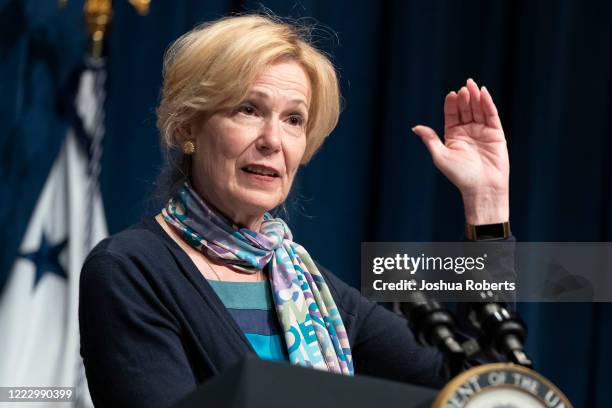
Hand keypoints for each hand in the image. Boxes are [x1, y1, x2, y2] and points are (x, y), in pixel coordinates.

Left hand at [412, 79, 508, 224]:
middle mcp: (467, 131)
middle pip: (465, 109)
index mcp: (453, 135)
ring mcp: (482, 131)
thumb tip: (415, 127)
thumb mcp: (440, 155)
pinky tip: (483, 93)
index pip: (452, 115)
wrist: (482, 187)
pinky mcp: (496, 133)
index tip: (451, 95)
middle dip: (464, 98)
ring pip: (478, 109)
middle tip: (463, 88)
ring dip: (475, 97)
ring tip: (472, 85)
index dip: (452, 104)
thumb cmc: (459, 175)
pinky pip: (491, 115)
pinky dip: (488, 103)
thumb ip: (430, 139)